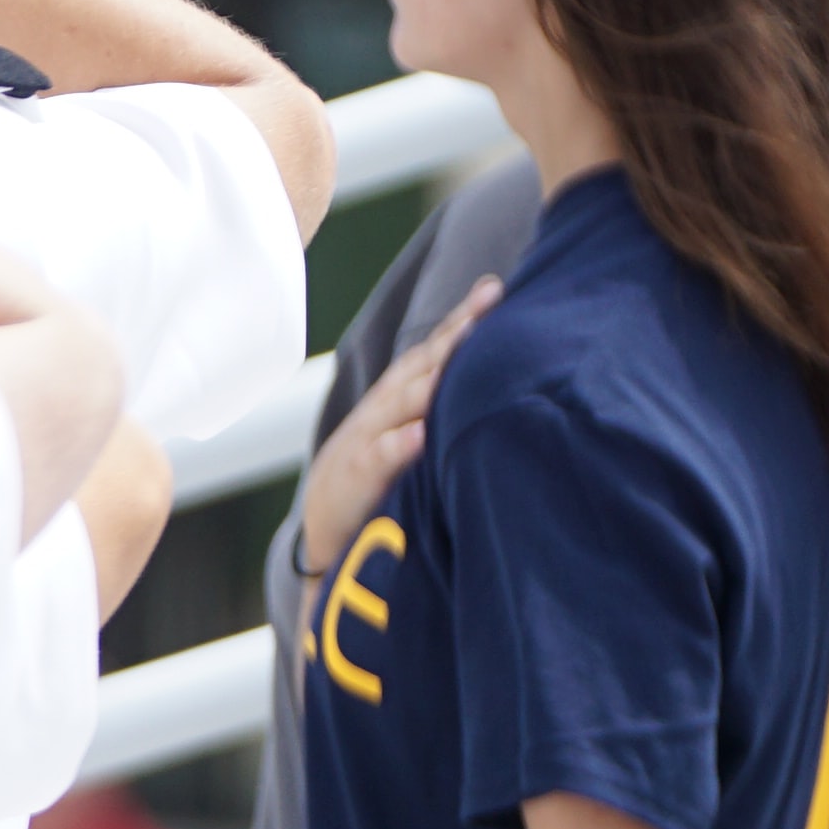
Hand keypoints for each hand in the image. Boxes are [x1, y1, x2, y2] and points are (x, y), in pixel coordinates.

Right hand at [302, 280, 497, 584]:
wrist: (326, 538)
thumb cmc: (382, 483)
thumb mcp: (411, 440)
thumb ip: (441, 410)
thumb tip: (502, 381)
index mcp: (397, 401)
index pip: (431, 352)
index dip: (460, 320)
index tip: (495, 289)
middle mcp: (380, 412)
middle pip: (419, 365)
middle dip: (453, 333)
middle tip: (488, 302)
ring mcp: (363, 443)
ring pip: (398, 405)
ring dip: (430, 379)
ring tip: (461, 350)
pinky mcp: (352, 482)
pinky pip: (375, 461)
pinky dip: (395, 447)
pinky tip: (418, 435)